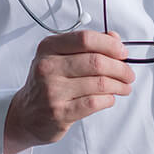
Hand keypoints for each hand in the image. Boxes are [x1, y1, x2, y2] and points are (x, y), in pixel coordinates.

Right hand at [4, 31, 134, 153]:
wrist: (25, 115)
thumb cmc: (47, 84)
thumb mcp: (59, 57)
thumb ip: (86, 46)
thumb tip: (114, 38)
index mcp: (48, 48)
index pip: (85, 39)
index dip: (110, 44)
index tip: (122, 52)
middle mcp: (48, 67)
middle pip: (96, 62)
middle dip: (120, 68)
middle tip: (128, 74)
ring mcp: (53, 91)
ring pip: (99, 83)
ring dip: (119, 85)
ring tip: (124, 87)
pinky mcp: (60, 112)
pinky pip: (94, 102)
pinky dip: (108, 99)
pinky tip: (109, 98)